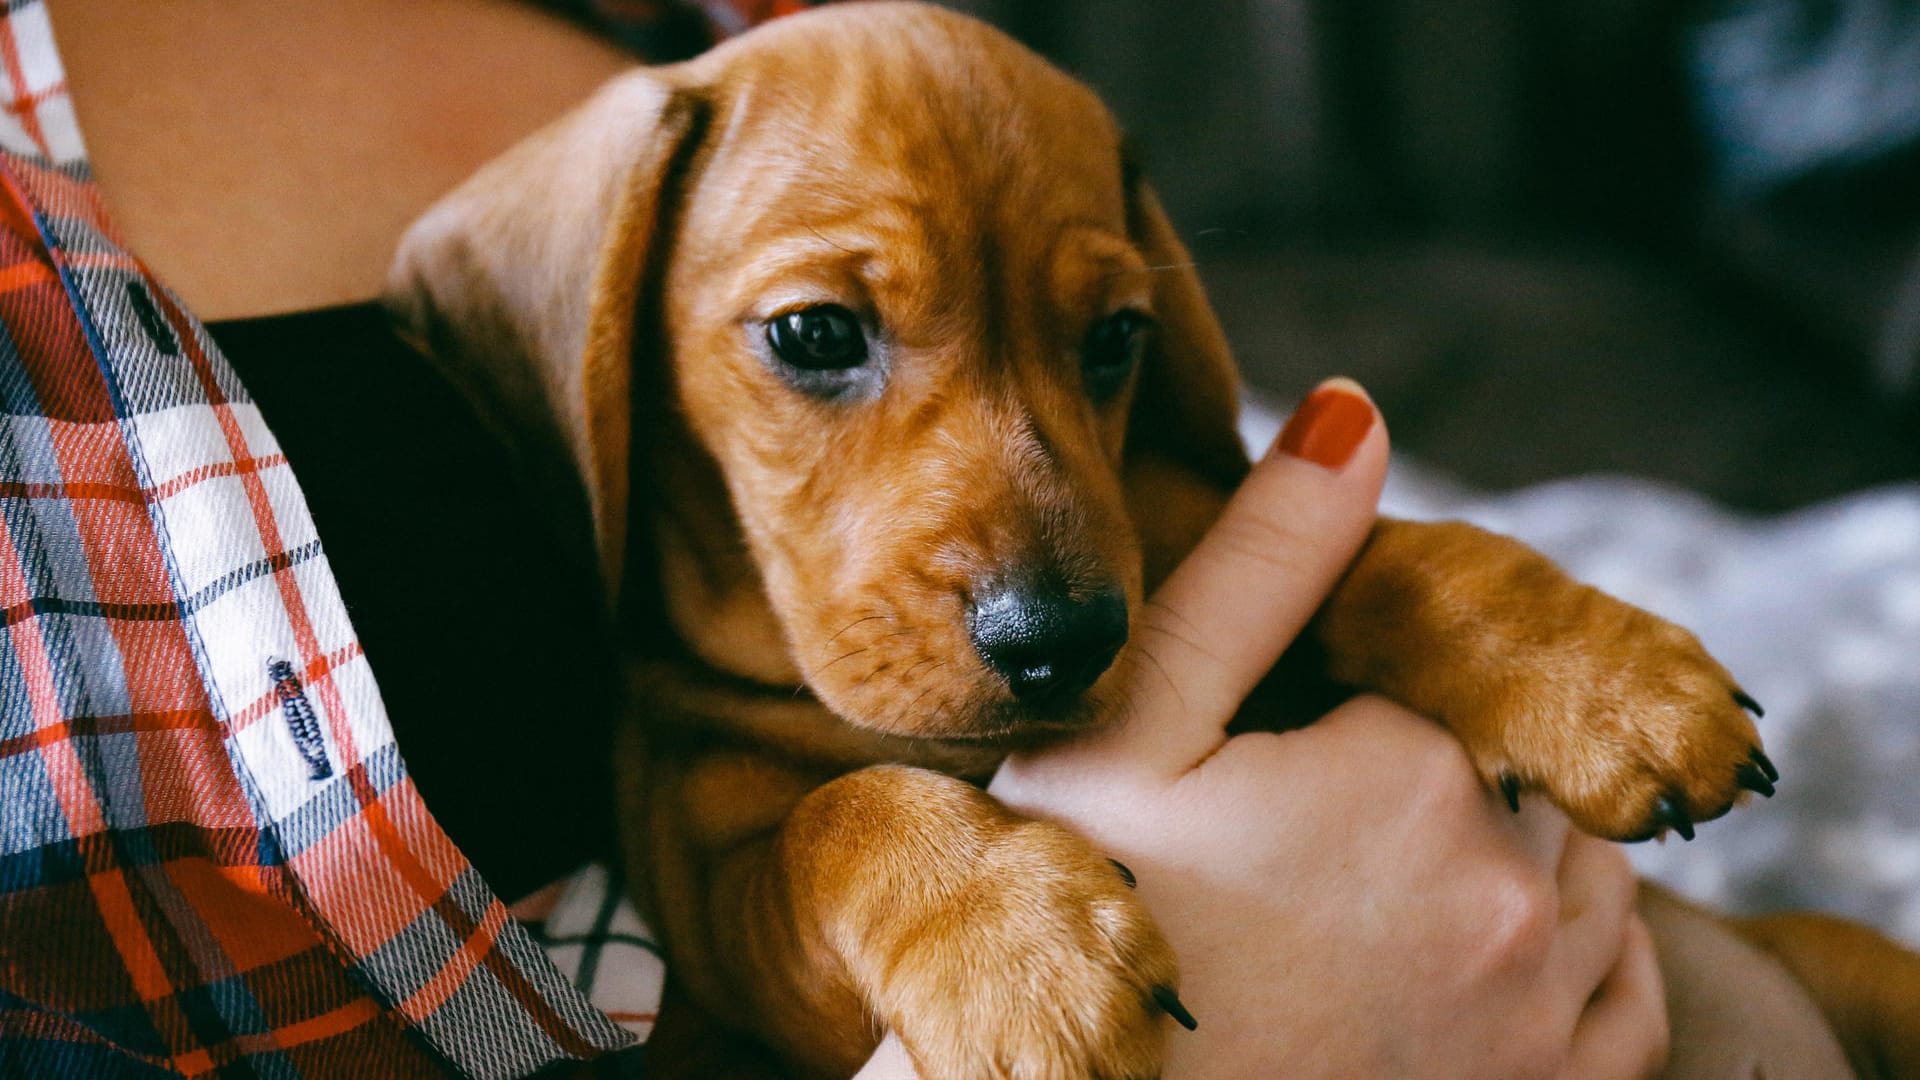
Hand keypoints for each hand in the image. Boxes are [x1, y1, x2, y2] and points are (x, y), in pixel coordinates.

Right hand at [986, 379, 1667, 1078]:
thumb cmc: (1078, 919)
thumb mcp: (1131, 725)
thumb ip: (1257, 565)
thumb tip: (1359, 413)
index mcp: (1415, 776)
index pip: (1452, 672)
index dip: (1368, 695)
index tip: (1285, 744)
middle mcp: (1509, 893)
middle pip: (1524, 767)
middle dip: (1443, 765)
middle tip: (1319, 812)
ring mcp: (1535, 1013)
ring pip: (1591, 870)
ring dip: (1523, 843)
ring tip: (1391, 868)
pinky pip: (1626, 1000)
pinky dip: (1595, 953)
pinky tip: (1515, 942)